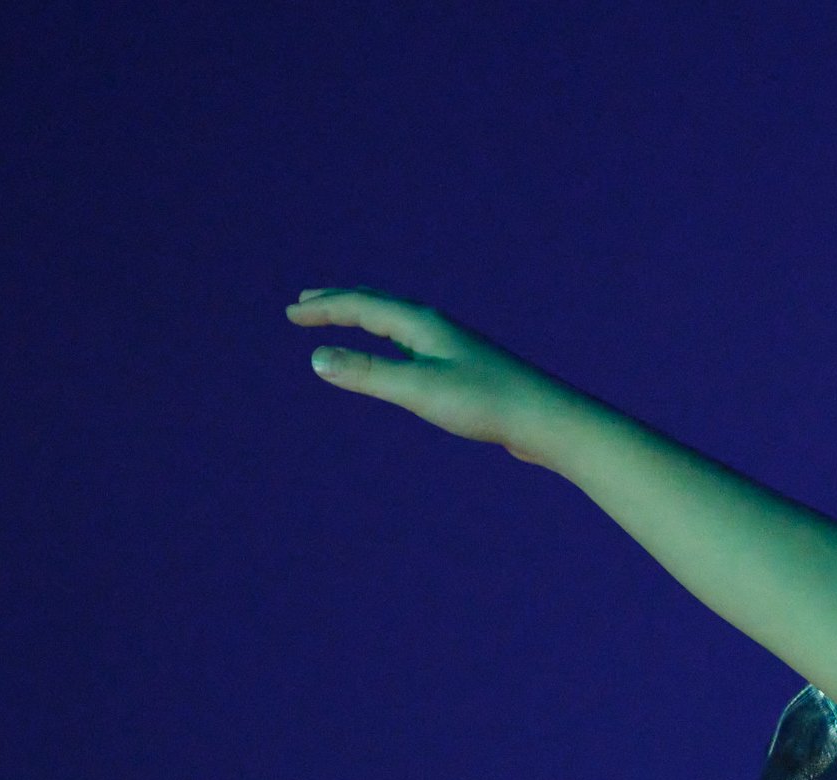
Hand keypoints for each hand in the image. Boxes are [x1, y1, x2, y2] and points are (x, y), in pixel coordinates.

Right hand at [288, 290, 575, 454]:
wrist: (546, 420)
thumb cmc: (486, 403)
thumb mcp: (419, 390)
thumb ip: (368, 375)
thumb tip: (318, 359)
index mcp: (421, 324)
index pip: (361, 306)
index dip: (323, 308)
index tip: (291, 313)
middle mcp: (435, 327)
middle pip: (377, 305)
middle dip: (338, 303)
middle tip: (304, 303)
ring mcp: (451, 345)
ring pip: (396, 323)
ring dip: (363, 317)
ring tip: (342, 319)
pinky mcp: (464, 368)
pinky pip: (413, 343)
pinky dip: (387, 340)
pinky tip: (395, 355)